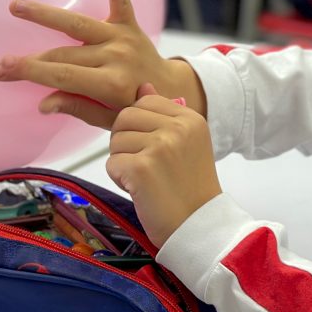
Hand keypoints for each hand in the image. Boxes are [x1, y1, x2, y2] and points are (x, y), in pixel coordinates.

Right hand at [0, 0, 206, 128]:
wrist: (172, 92)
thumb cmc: (134, 108)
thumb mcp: (109, 119)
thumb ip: (78, 108)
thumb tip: (43, 104)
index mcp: (111, 84)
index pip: (63, 75)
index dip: (31, 72)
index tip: (1, 71)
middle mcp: (117, 56)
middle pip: (64, 54)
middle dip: (29, 61)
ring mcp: (123, 38)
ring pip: (78, 25)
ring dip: (45, 14)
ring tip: (16, 6)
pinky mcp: (130, 25)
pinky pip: (123, 2)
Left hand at [107, 83, 222, 247]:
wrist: (200, 226)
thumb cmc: (191, 187)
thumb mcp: (186, 142)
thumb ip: (163, 113)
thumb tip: (142, 85)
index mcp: (190, 117)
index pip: (144, 101)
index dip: (139, 125)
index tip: (153, 147)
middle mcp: (177, 127)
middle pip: (125, 117)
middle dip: (126, 141)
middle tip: (146, 165)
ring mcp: (160, 146)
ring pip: (115, 140)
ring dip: (122, 162)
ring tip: (146, 178)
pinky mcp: (142, 168)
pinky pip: (111, 163)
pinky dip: (120, 179)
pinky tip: (140, 189)